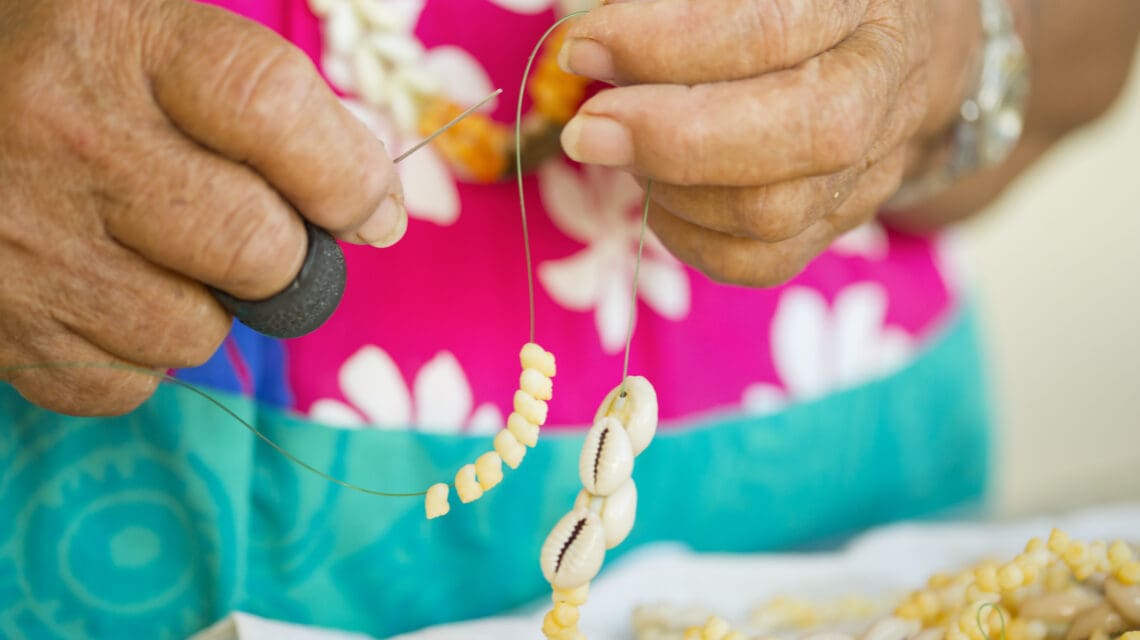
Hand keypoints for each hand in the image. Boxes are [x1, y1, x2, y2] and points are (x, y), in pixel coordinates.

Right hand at [0, 0, 402, 414]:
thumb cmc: (67, 81)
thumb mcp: (155, 44)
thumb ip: (270, 110)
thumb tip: (375, 216)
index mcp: (120, 43)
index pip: (273, 109)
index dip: (347, 175)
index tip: (372, 210)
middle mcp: (68, 139)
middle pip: (255, 245)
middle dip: (284, 257)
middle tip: (259, 234)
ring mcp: (25, 243)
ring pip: (196, 333)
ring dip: (205, 307)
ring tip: (154, 253)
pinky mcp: (1, 328)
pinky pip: (127, 383)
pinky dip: (135, 354)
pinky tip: (101, 290)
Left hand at [558, 0, 978, 285]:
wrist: (895, 38)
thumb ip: (673, 4)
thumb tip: (592, 46)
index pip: (775, 24)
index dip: (667, 43)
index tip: (584, 49)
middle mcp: (885, 80)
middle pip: (808, 131)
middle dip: (673, 137)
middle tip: (587, 129)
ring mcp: (874, 161)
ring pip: (776, 211)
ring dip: (670, 186)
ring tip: (621, 144)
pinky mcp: (842, 219)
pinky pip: (762, 262)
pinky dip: (687, 237)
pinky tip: (653, 192)